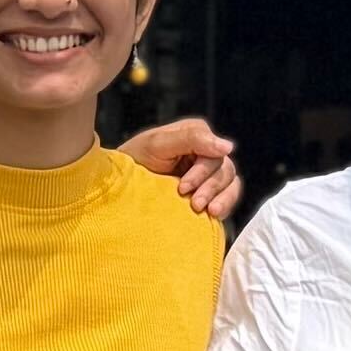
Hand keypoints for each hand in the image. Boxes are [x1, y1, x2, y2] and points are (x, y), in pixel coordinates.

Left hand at [120, 114, 243, 223]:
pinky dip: (225, 206)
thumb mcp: (157, 144)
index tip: (182, 187)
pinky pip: (229, 198)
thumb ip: (191, 139)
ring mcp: (209, 174)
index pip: (215, 152)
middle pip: (225, 169)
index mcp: (196, 135)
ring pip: (231, 184)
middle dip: (210, 188)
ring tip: (206, 211)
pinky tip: (213, 215)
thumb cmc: (134, 160)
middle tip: (194, 204)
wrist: (119, 187)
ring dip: (220, 198)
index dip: (202, 172)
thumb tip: (228, 146)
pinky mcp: (209, 194)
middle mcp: (206, 152)